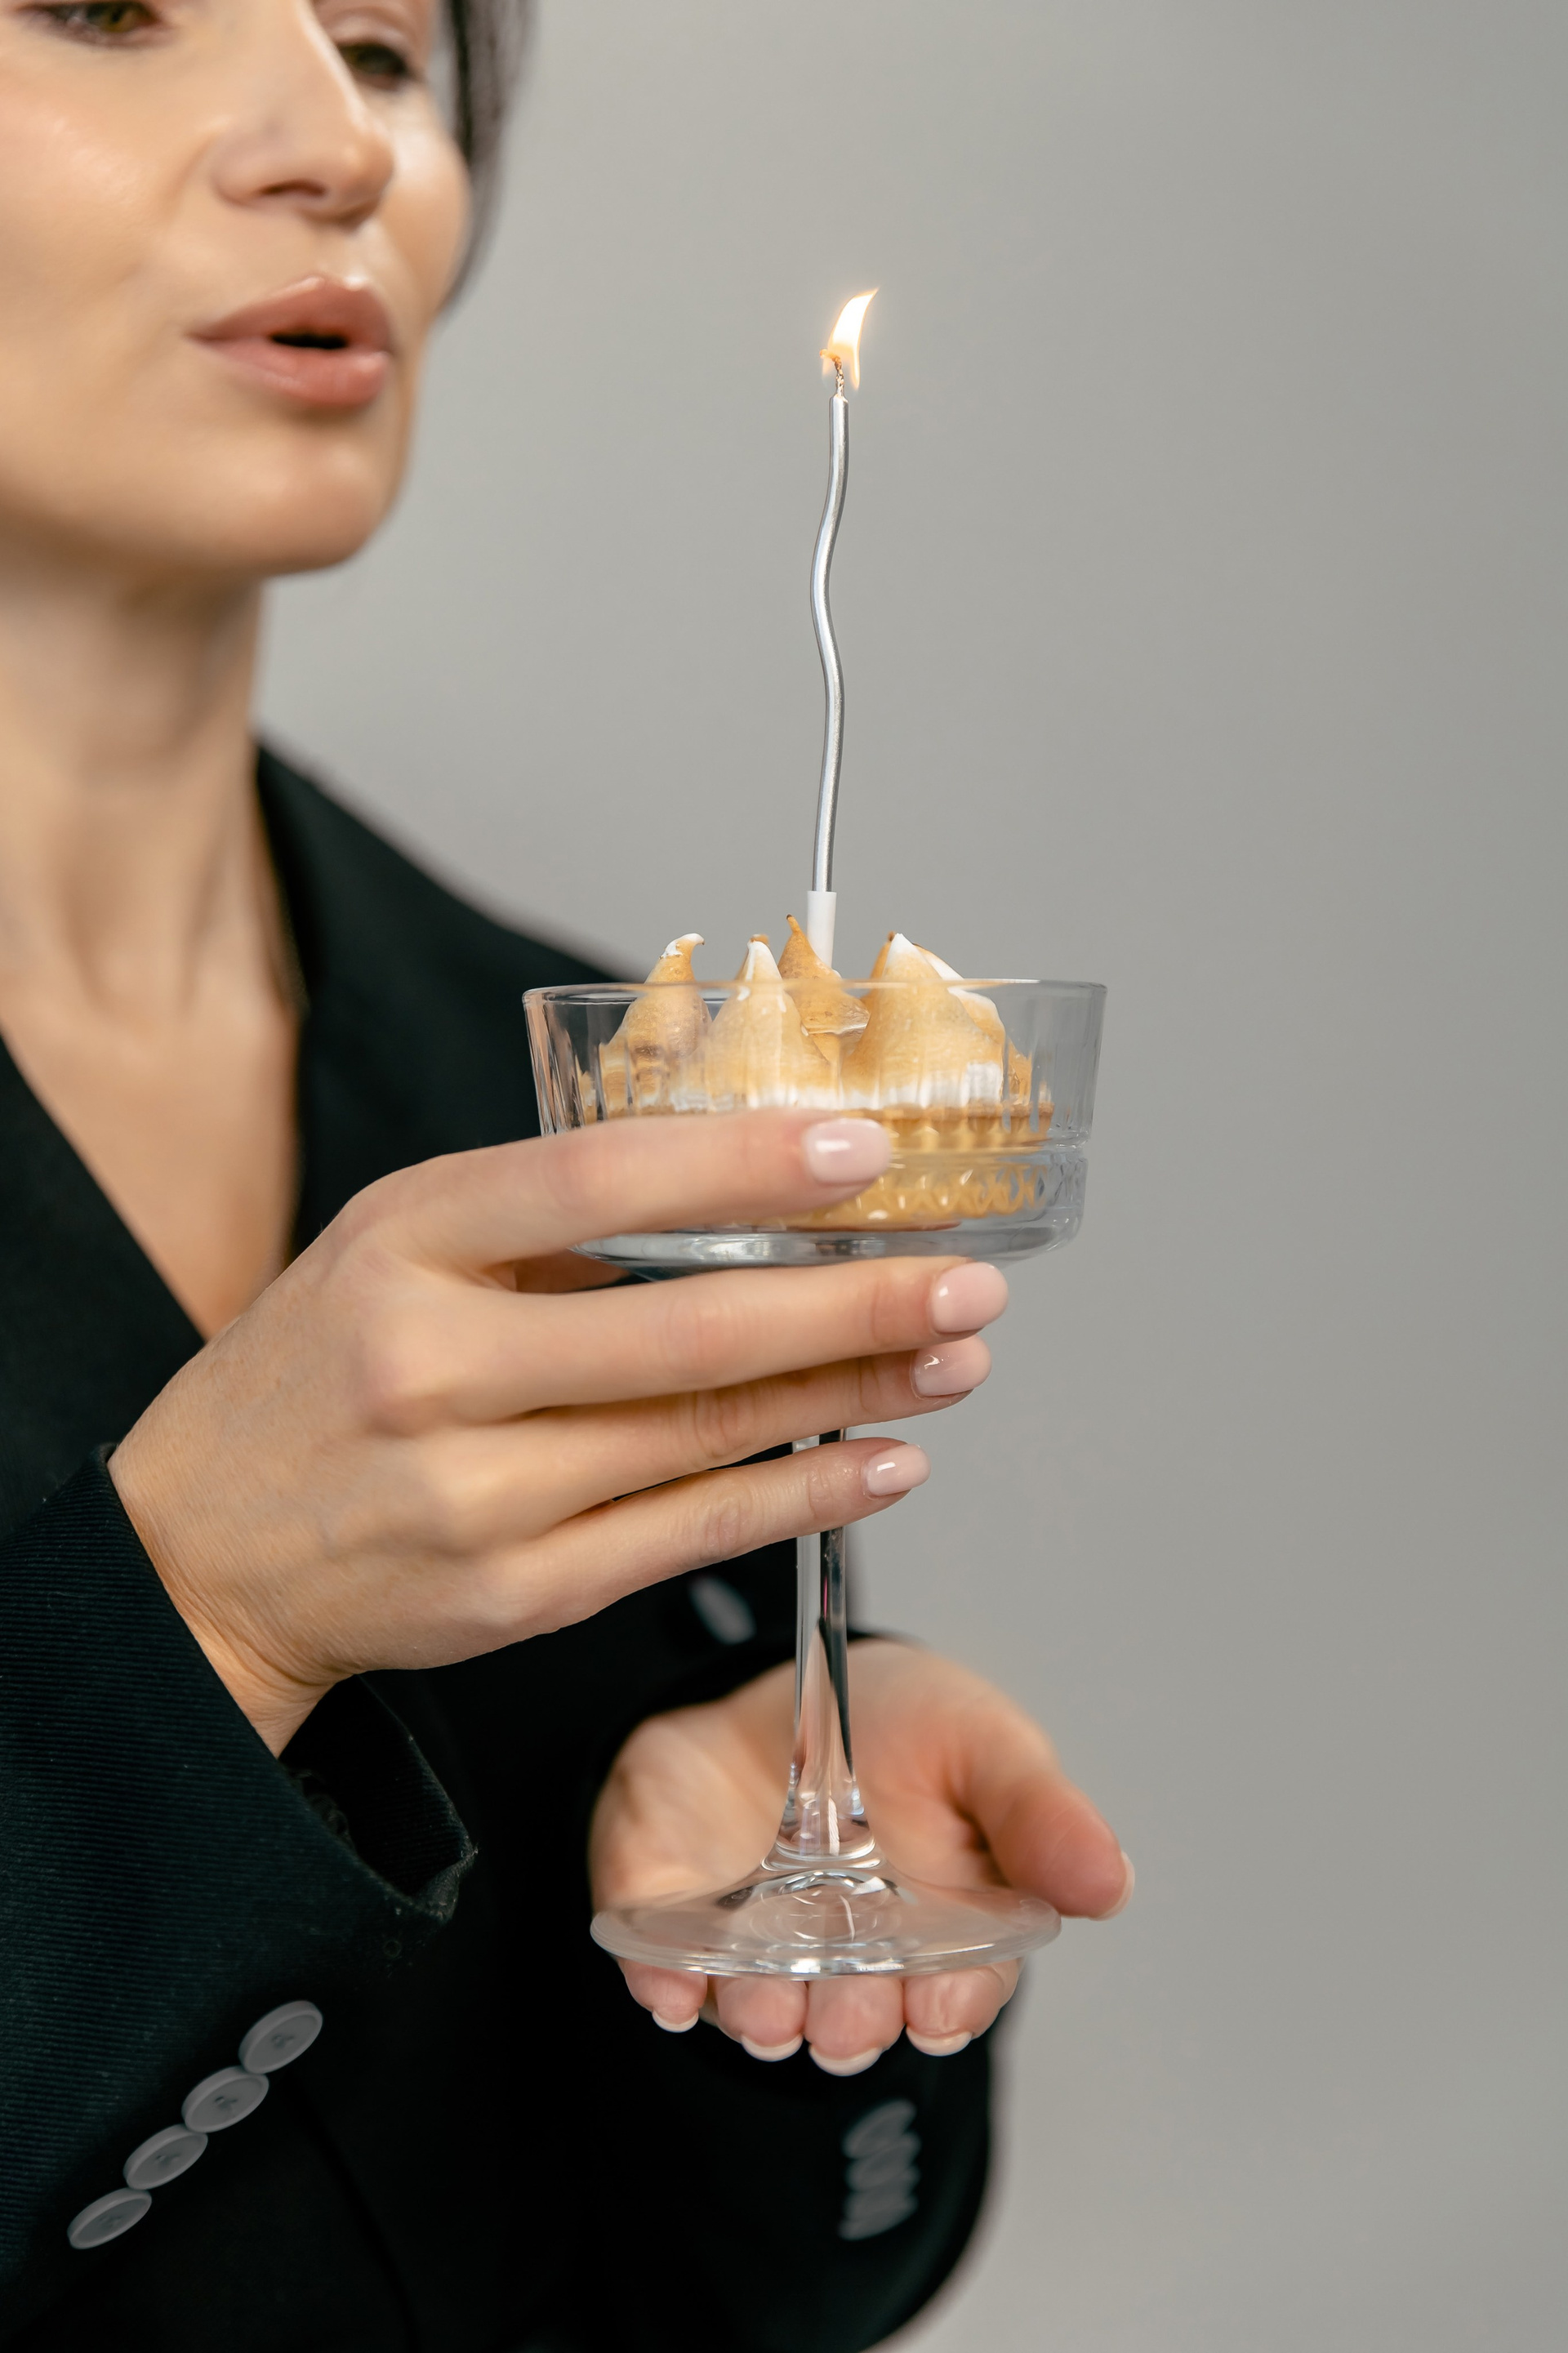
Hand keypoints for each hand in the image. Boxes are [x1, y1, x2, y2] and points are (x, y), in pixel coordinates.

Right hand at [111, 1112, 1008, 1752]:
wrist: (195, 1557)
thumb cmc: (314, 1375)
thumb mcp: (388, 1247)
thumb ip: (540, 1218)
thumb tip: (745, 1183)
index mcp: (398, 1245)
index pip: (596, 1184)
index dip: (744, 1164)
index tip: (862, 1149)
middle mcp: (429, 1369)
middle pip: (683, 1330)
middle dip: (853, 1303)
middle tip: (967, 1277)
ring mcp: (471, 1498)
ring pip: (705, 1438)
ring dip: (854, 1395)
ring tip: (956, 1355)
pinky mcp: (512, 1599)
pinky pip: (691, 1537)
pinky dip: (803, 1498)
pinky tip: (886, 1460)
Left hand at [593, 1640, 1132, 2069]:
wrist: (788, 1681)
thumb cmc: (899, 1726)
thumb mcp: (983, 1742)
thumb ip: (1038, 1814)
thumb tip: (1110, 1883)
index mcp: (937, 1934)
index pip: (952, 1994)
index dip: (946, 2003)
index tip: (937, 2000)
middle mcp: (844, 1962)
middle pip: (849, 2020)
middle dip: (847, 2022)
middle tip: (845, 2006)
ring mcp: (751, 1944)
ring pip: (753, 2008)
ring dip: (759, 2011)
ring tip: (766, 1994)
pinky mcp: (667, 1913)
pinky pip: (654, 1959)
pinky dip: (659, 1974)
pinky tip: (669, 1979)